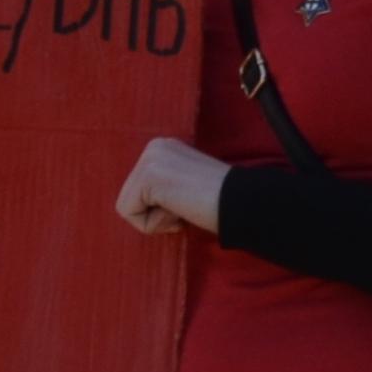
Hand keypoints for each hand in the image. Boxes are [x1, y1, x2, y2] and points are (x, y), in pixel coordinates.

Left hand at [111, 136, 231, 235]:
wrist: (244, 203)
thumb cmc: (220, 204)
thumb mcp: (184, 186)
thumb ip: (163, 188)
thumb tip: (138, 205)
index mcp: (163, 147)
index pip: (138, 191)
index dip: (161, 209)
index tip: (190, 203)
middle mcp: (153, 147)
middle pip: (129, 198)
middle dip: (157, 214)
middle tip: (188, 207)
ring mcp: (150, 159)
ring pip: (128, 208)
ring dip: (157, 219)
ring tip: (185, 208)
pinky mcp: (149, 176)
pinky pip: (130, 214)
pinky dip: (154, 224)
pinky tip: (181, 211)